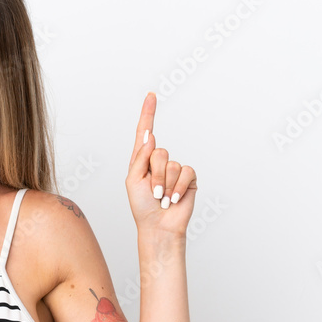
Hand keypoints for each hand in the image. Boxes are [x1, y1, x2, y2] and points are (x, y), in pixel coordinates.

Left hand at [125, 92, 196, 236]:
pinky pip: (185, 172)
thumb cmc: (142, 206)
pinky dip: (178, 187)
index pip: (145, 132)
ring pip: (172, 164)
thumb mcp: (133, 180)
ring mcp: (175, 169)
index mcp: (142, 160)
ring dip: (165, 185)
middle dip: (154, 175)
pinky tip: (174, 199)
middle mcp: (159, 161)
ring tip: (162, 199)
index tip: (150, 95)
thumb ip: (140, 157)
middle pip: (159, 152)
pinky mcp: (188, 178)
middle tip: (152, 193)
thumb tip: (150, 136)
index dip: (148, 113)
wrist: (158, 226)